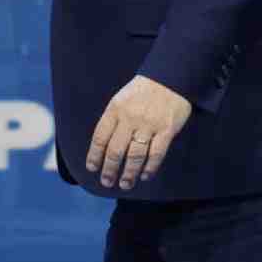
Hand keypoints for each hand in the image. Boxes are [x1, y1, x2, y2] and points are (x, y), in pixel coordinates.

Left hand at [86, 75, 191, 189]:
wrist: (170, 77)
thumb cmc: (142, 91)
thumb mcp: (121, 100)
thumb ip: (112, 120)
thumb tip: (103, 147)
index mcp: (115, 109)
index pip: (100, 137)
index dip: (94, 155)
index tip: (92, 168)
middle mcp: (130, 118)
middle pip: (115, 150)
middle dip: (109, 169)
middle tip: (107, 181)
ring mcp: (149, 125)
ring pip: (135, 156)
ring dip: (129, 173)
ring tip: (125, 184)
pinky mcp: (167, 130)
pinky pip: (156, 154)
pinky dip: (149, 168)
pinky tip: (144, 175)